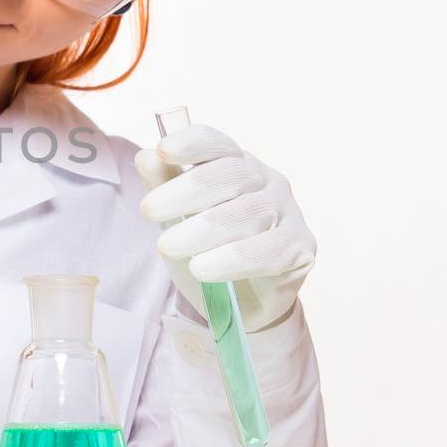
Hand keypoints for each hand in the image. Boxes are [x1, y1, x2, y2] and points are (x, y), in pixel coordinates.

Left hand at [134, 124, 315, 332]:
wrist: (241, 303)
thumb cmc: (207, 251)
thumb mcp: (177, 220)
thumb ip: (164, 187)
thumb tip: (145, 156)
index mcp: (237, 164)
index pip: (217, 143)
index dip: (192, 144)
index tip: (162, 151)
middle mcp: (268, 181)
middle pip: (230, 174)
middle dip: (185, 191)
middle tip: (148, 210)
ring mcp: (289, 212)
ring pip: (248, 213)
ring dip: (202, 230)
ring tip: (167, 247)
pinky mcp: (301, 248)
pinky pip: (269, 250)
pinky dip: (232, 260)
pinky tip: (202, 269)